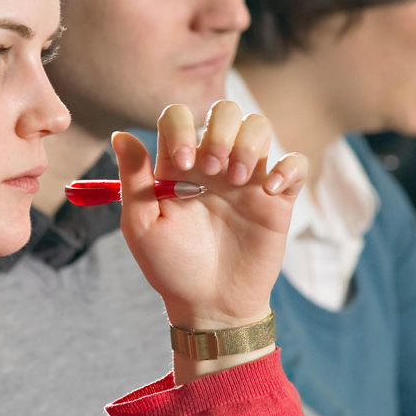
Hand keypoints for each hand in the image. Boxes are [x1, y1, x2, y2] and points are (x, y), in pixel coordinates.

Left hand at [113, 101, 305, 332]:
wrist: (210, 304)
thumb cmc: (171, 267)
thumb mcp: (143, 226)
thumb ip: (133, 180)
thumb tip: (120, 135)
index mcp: (179, 165)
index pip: (179, 117)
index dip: (180, 128)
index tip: (180, 164)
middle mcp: (214, 164)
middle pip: (226, 111)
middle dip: (220, 131)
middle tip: (214, 170)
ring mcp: (248, 179)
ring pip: (260, 126)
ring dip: (250, 144)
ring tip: (237, 180)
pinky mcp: (277, 199)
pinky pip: (295, 163)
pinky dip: (288, 167)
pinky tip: (271, 190)